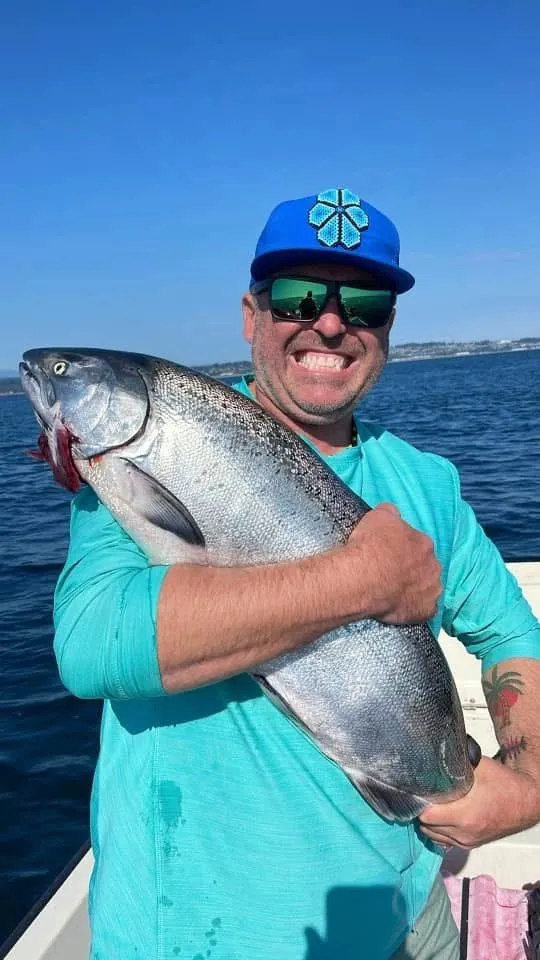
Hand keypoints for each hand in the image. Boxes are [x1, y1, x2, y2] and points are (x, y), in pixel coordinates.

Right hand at [346, 503, 441, 623]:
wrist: (362, 579)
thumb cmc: (370, 547)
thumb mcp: (378, 516)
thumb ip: (390, 512)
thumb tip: (392, 512)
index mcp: (424, 543)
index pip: (418, 544)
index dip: (404, 549)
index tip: (391, 553)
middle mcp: (433, 565)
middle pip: (426, 566)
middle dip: (413, 568)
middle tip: (392, 572)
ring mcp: (431, 589)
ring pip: (428, 588)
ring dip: (416, 588)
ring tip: (395, 591)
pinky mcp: (425, 610)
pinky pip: (424, 609)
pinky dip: (415, 608)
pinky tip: (400, 606)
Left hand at [419, 756, 539, 848]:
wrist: (526, 802)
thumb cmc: (504, 783)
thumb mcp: (478, 767)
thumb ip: (455, 764)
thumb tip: (434, 755)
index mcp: (465, 815)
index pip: (426, 815)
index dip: (418, 802)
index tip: (415, 790)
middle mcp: (464, 833)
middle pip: (426, 826)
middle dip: (421, 811)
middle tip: (422, 795)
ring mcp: (467, 841)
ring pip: (433, 836)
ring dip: (428, 822)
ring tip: (431, 804)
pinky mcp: (470, 845)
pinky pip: (444, 840)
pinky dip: (438, 830)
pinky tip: (440, 816)